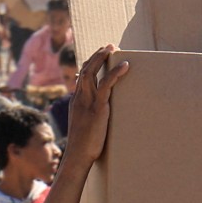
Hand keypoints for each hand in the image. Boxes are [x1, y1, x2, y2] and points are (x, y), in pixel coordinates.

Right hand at [63, 45, 131, 167]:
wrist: (78, 156)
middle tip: (107, 46)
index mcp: (76, 102)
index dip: (89, 64)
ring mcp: (87, 102)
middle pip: (85, 70)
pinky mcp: (97, 108)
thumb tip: (97, 119)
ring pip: (91, 72)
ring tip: (113, 48)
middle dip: (96, 56)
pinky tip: (125, 65)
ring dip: (102, 58)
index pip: (80, 77)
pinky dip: (115, 73)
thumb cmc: (83, 147)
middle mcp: (79, 98)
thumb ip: (89, 119)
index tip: (98, 56)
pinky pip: (106, 85)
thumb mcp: (84, 129)